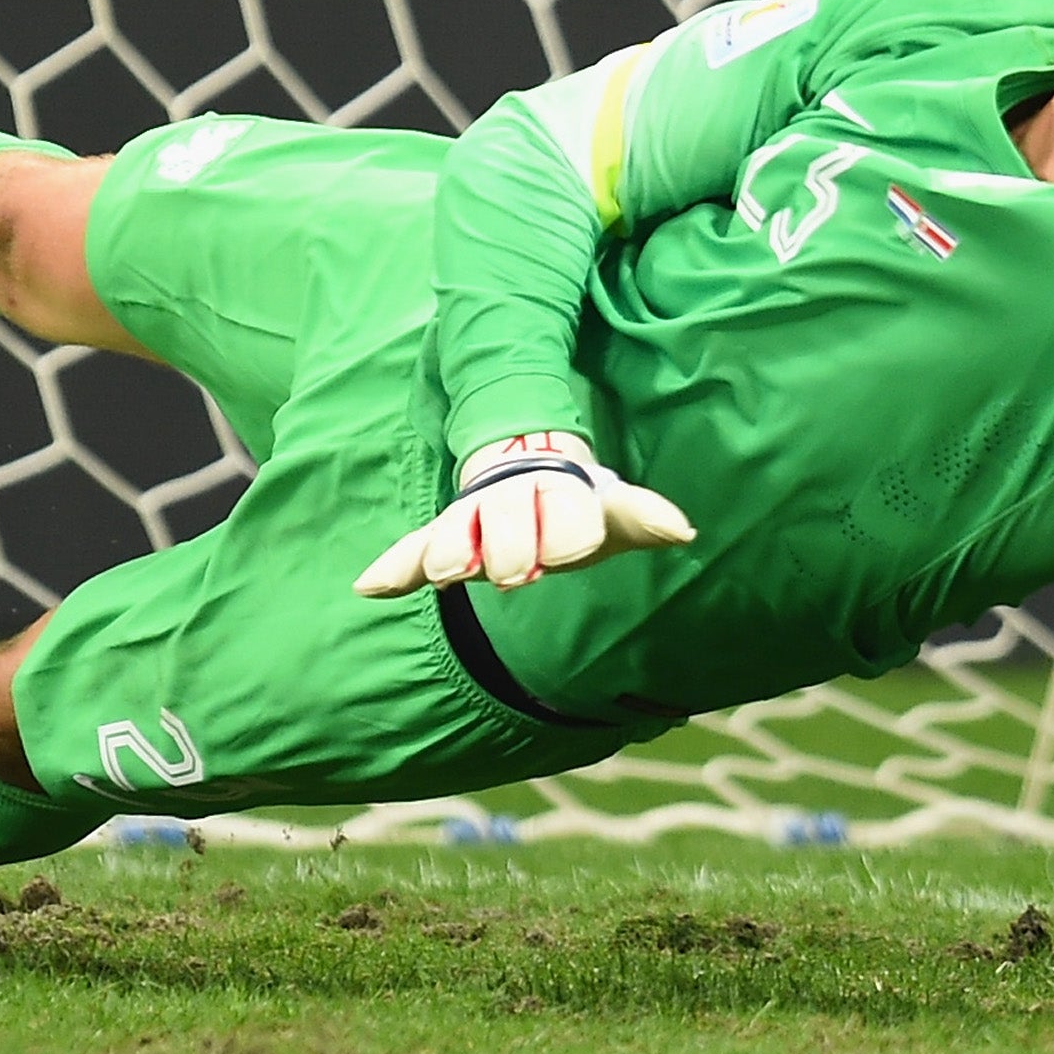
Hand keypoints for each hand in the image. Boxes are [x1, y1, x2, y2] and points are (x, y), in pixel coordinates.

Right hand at [354, 433, 694, 597]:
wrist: (529, 467)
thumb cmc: (581, 508)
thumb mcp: (617, 513)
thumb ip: (645, 517)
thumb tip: (682, 529)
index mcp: (560, 495)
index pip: (565, 517)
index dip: (565, 535)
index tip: (565, 555)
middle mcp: (513, 503)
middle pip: (508, 525)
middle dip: (511, 547)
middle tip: (516, 573)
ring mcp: (475, 520)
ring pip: (458, 535)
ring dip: (452, 552)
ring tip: (447, 570)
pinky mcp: (444, 540)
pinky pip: (415, 552)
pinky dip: (397, 568)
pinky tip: (371, 587)